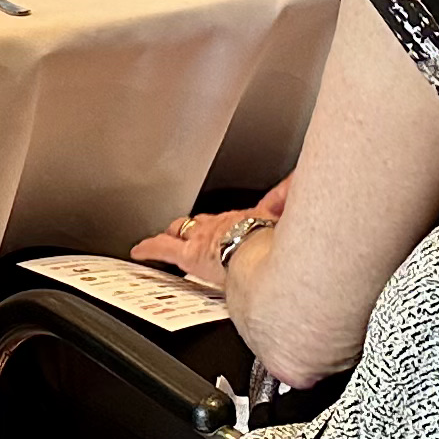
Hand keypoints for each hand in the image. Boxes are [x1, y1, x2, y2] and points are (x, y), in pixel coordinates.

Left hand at [129, 178, 289, 285]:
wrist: (263, 256)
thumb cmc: (277, 245)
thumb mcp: (289, 220)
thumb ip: (292, 199)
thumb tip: (300, 182)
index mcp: (248, 220)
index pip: (241, 216)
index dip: (235, 218)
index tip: (239, 218)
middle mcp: (223, 223)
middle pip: (207, 221)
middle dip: (199, 224)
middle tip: (193, 228)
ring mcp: (203, 237)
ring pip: (183, 230)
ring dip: (175, 232)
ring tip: (165, 235)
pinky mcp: (189, 254)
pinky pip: (162, 248)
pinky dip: (149, 248)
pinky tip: (138, 251)